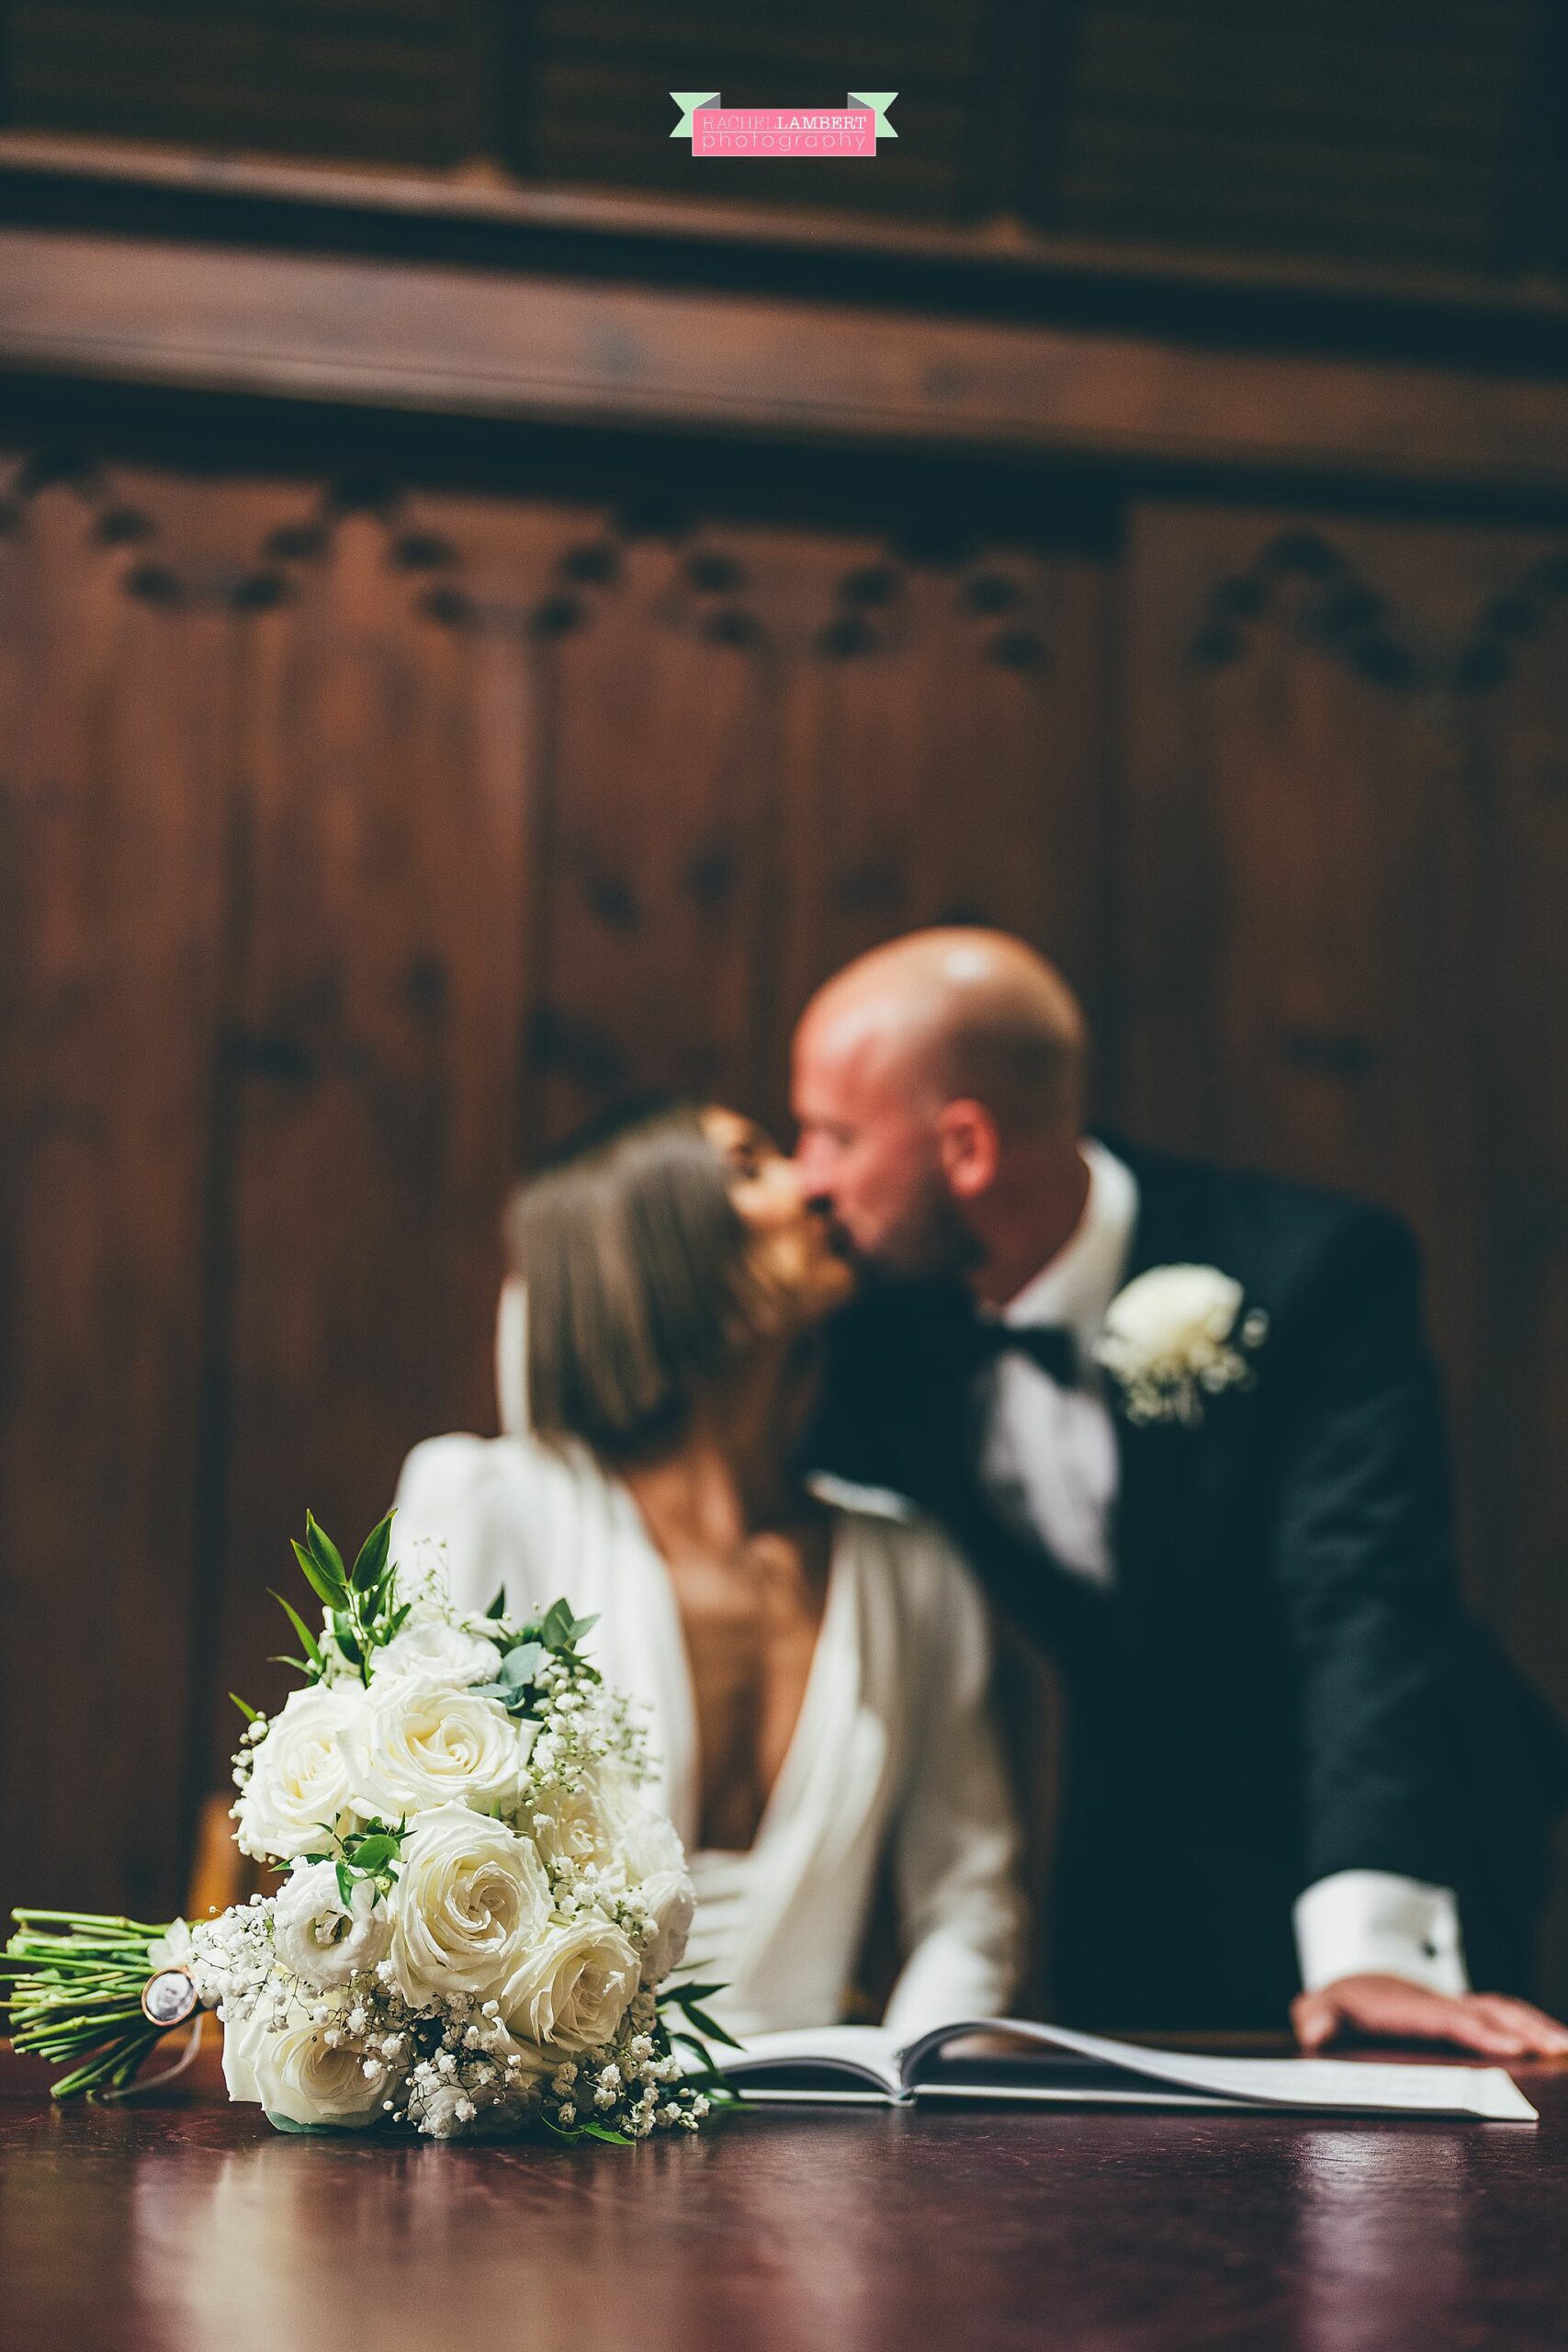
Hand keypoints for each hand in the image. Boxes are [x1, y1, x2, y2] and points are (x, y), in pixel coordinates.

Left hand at [1291, 1972, 1567, 2058]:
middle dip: (1525, 2027)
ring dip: (1535, 2023)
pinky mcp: (1464, 2013)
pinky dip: (1529, 2023)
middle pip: (1488, 2010)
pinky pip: (1502, 2014)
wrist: (1354, 1979)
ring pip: (1502, 2009)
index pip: (1452, 2019)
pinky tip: (1552, 2041)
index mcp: (1410, 2008)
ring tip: (1565, 2046)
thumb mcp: (1320, 2008)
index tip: (1516, 2047)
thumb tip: (1314, 2032)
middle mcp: (1439, 2003)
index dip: (1483, 2031)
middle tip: (1559, 2048)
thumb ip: (1317, 2018)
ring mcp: (1455, 2006)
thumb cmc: (1340, 2003)